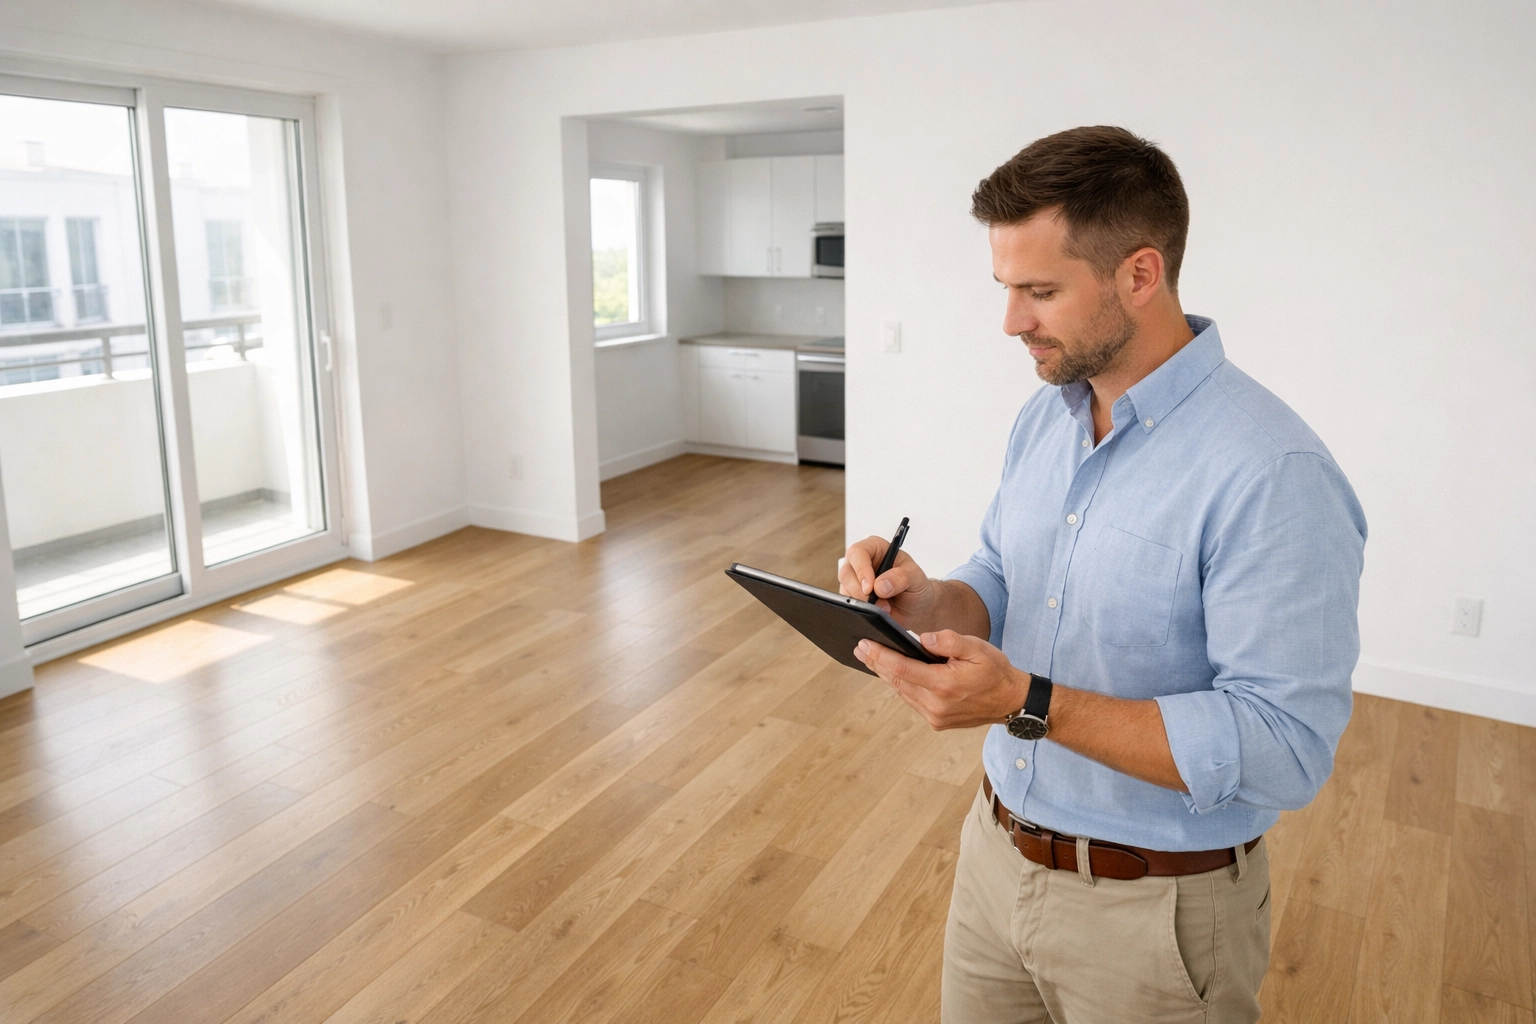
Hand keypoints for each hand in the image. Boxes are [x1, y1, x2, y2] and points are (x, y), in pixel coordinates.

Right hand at [838, 536, 939, 628]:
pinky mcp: (851, 596)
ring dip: (863, 603)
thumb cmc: (915, 586)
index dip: (861, 569)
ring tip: (885, 607)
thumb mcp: (915, 577)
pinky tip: (877, 611)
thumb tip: (880, 585)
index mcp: (875, 548)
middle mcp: (861, 561)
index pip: (858, 552)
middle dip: (861, 591)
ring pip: (845, 590)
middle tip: (879, 602)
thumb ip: (900, 578)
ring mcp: (854, 579)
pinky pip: (847, 604)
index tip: (871, 588)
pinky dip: (861, 611)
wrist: (915, 607)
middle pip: (847, 572)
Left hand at [853, 630, 1026, 730]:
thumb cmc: (996, 672)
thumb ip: (948, 641)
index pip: (902, 669)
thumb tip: (921, 638)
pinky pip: (912, 701)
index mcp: (944, 685)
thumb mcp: (977, 648)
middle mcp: (936, 705)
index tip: (864, 645)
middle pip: (897, 682)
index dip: (880, 656)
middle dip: (877, 664)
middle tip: (859, 648)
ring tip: (871, 659)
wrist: (1012, 702)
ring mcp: (935, 717)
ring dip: (886, 676)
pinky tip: (894, 674)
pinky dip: (902, 687)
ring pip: (903, 693)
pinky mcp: (937, 722)